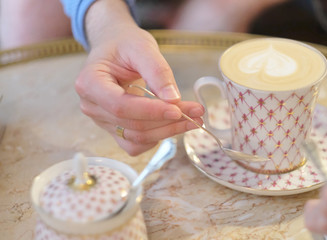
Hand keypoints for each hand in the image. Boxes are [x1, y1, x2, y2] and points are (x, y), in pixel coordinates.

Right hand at [75, 0, 203, 154]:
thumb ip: (157, 72)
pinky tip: (172, 124)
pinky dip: (156, 138)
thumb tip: (173, 99)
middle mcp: (92, 106)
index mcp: (90, 83)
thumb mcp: (142, 47)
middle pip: (132, 125)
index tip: (178, 109)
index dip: (151, 111)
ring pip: (136, 138)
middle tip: (197, 112)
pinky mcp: (113, 128)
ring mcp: (102, 120)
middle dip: (168, 122)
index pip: (121, 106)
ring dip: (167, 131)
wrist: (115, 48)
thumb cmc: (125, 44)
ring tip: (193, 118)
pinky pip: (134, 145)